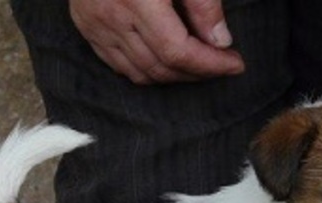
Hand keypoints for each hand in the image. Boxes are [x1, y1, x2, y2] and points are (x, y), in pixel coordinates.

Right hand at [70, 0, 244, 83]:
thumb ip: (202, 3)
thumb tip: (220, 42)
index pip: (178, 51)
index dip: (210, 64)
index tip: (235, 64)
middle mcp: (112, 16)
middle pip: (161, 67)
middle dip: (197, 73)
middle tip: (222, 64)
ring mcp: (95, 25)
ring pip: (140, 73)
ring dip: (174, 76)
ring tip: (199, 66)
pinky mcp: (86, 26)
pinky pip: (118, 65)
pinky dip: (146, 71)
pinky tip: (167, 63)